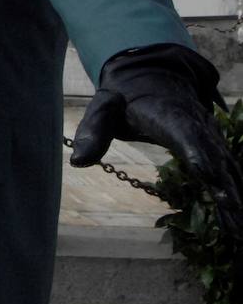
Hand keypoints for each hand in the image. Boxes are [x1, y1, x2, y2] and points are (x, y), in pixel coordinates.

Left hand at [71, 47, 242, 236]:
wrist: (154, 76)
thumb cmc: (125, 98)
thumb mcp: (103, 107)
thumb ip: (92, 131)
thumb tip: (78, 162)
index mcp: (167, 114)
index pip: (183, 133)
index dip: (196, 152)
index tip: (207, 175)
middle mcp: (196, 124)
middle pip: (213, 155)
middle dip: (225, 184)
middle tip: (234, 211)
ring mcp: (209, 136)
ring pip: (227, 166)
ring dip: (235, 195)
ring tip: (239, 227)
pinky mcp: (214, 146)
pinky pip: (229, 170)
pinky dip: (236, 193)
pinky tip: (238, 219)